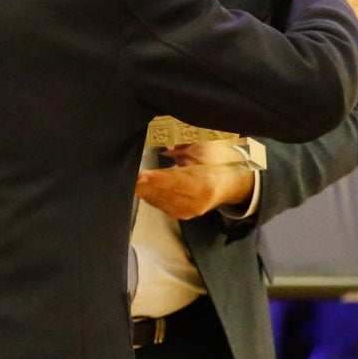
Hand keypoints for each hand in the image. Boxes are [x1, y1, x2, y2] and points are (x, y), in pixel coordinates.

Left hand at [136, 141, 257, 219]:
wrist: (229, 183)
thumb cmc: (217, 162)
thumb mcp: (206, 147)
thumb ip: (185, 144)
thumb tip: (167, 143)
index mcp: (205, 184)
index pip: (177, 181)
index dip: (157, 179)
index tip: (141, 175)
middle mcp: (196, 202)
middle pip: (163, 193)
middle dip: (144, 183)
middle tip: (128, 174)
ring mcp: (187, 211)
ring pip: (158, 199)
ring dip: (143, 188)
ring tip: (132, 178)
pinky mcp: (180, 215)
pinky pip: (158, 203)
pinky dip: (149, 193)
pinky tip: (142, 184)